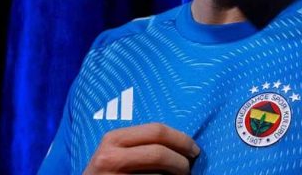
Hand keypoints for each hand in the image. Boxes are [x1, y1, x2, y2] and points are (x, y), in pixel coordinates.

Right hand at [83, 122, 199, 174]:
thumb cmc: (106, 172)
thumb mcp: (116, 152)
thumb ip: (140, 143)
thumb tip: (181, 143)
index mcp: (113, 138)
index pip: (156, 130)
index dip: (181, 139)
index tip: (194, 149)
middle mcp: (110, 157)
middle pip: (159, 153)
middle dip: (181, 160)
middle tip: (189, 167)